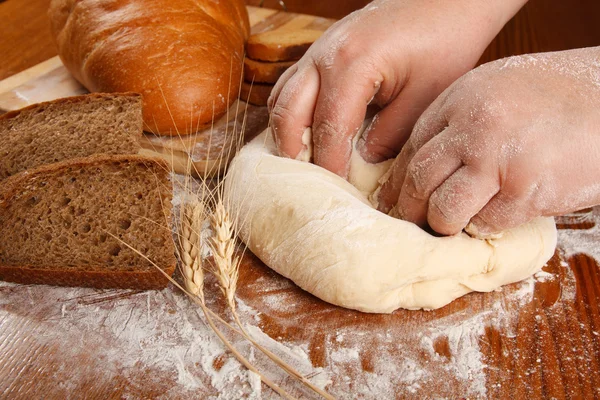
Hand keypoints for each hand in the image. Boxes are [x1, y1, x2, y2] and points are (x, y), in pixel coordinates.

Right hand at [268, 0, 525, 176]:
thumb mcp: (424, 98)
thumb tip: (363, 165)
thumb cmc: (443, 43)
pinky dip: (291, 111)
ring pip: (281, 97)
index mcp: (351, 65)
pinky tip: (307, 130)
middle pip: (287, 114)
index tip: (337, 194)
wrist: (446, 1)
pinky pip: (291, 84)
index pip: (328, 129)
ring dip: (286, 132)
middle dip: (293, 152)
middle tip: (308, 183)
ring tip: (304, 162)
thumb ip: (390, 136)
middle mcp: (324, 55)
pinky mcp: (322, 49)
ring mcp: (318, 49)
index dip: (330, 166)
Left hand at [377, 47, 599, 235]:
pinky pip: (487, 224)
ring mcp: (499, 161)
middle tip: (409, 223)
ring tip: (449, 225)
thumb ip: (456, 122)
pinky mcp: (527, 192)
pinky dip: (483, 226)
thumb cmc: (552, 95)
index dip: (396, 182)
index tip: (390, 201)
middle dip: (409, 209)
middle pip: (419, 180)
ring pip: (445, 211)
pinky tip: (490, 217)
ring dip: (443, 224)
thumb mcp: (492, 89)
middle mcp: (474, 129)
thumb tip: (421, 165)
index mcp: (460, 101)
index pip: (411, 149)